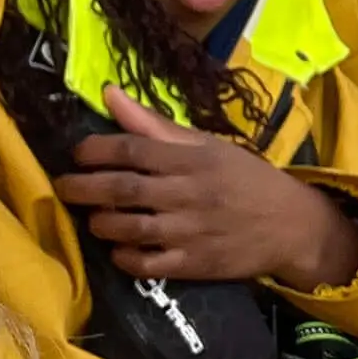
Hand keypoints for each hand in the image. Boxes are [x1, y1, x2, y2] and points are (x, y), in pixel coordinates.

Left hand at [56, 86, 357, 290]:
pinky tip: (121, 247)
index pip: (133, 149)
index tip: (79, 154)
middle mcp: (190, 193)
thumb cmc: (245, 179)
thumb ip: (154, 125)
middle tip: (64, 187)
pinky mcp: (193, 263)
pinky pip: (143, 264)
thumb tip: (108, 94)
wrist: (293, 225)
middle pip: (122, 189)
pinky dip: (123, 256)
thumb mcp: (208, 145)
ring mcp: (190, 231)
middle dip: (82, 188)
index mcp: (194, 159)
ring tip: (95, 217)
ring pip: (126, 228)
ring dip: (100, 222)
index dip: (96, 150)